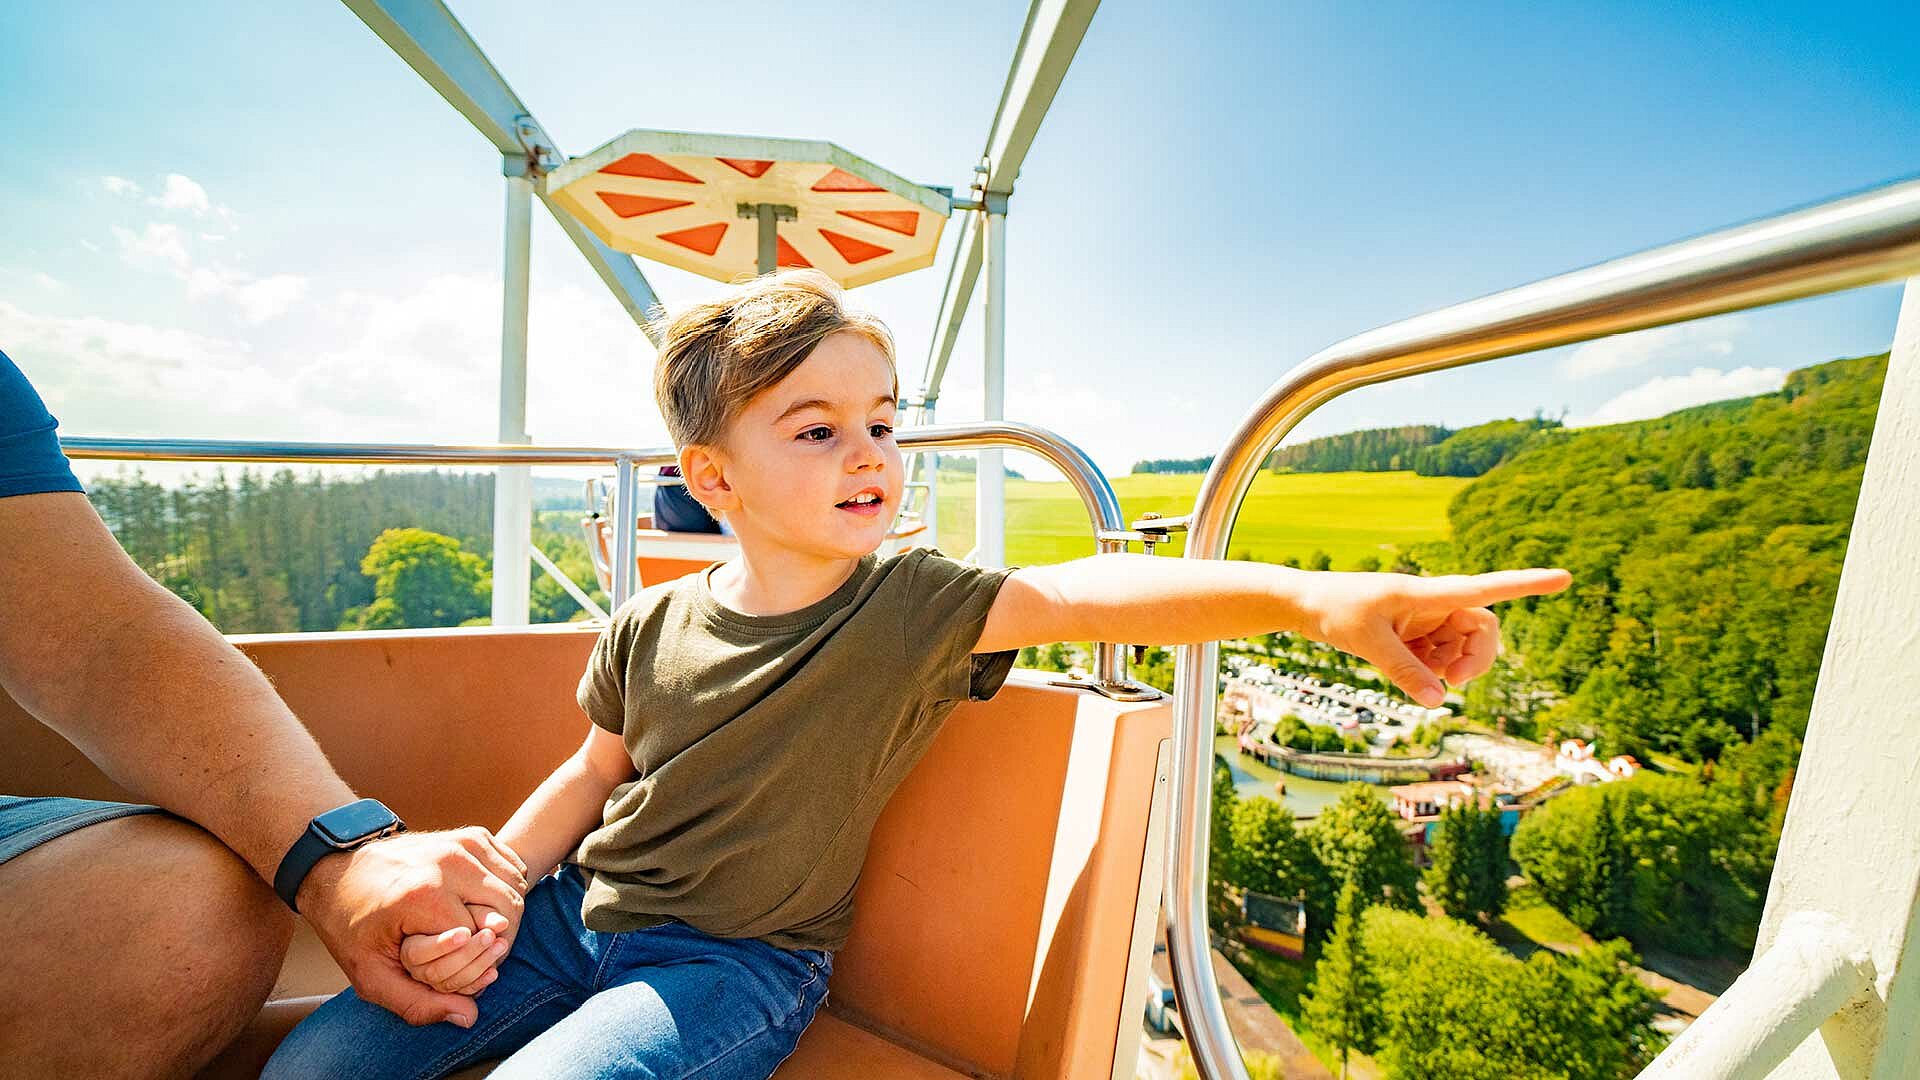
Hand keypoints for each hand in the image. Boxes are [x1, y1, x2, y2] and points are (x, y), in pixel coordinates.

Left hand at [297, 827, 528, 1027]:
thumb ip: (418, 1003)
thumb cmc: (350, 925)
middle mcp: (447, 862)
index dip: (475, 961)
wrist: (335, 871)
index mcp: (423, 896)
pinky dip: (507, 886)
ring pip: (515, 884)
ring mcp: (460, 843)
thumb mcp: (370, 975)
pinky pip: (511, 865)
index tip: (456, 965)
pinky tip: (482, 903)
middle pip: (508, 907)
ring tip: (479, 928)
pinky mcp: (468, 834)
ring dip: (506, 911)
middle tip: (475, 950)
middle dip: (499, 936)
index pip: (483, 937)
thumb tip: (469, 1016)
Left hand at [1298, 568, 1571, 706]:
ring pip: (1464, 649)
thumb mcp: (1368, 642)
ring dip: (1453, 669)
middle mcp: (1436, 605)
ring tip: (1423, 677)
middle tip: (1456, 682)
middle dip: (1478, 659)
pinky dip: (1433, 672)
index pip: (1487, 589)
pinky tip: (1410, 672)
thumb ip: (1404, 671)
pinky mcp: (1418, 637)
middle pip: (1483, 630)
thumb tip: (1439, 701)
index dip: (1527, 584)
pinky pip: (1441, 659)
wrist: (1307, 606)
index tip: (1564, 578)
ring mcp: (1428, 621)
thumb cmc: (1336, 610)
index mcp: (1429, 593)